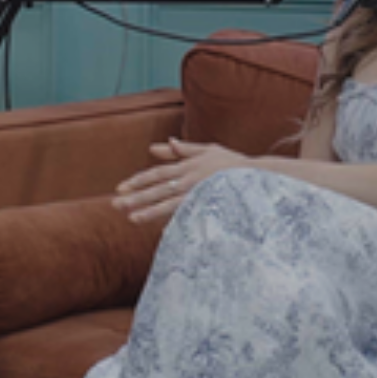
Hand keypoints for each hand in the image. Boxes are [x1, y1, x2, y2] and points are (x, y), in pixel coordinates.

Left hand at [112, 138, 250, 224]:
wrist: (261, 175)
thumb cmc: (233, 163)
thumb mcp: (207, 150)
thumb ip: (182, 150)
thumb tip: (156, 146)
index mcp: (188, 166)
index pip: (157, 173)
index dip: (138, 180)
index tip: (120, 188)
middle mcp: (191, 178)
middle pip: (158, 187)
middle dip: (136, 196)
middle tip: (115, 205)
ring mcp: (200, 192)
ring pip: (170, 202)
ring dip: (150, 210)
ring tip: (132, 218)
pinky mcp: (210, 204)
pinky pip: (190, 214)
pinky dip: (176, 221)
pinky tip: (162, 231)